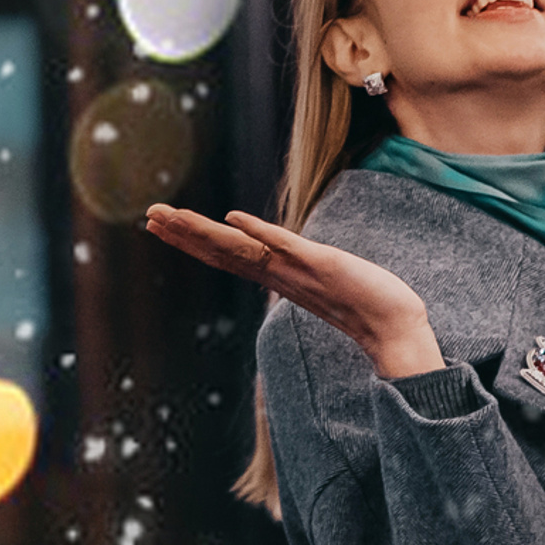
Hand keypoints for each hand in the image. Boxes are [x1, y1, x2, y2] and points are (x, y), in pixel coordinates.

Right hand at [144, 204, 441, 379]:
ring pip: (241, 249)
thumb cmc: (367, 305)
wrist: (396, 328)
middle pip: (222, 251)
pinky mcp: (322, 264)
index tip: (162, 224)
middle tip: (149, 215)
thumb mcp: (324, 280)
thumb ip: (302, 269)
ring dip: (205, 232)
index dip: (193, 240)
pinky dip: (258, 232)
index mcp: (278, 277)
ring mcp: (297, 271)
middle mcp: (280, 276)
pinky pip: (284, 246)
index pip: (227, 255)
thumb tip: (290, 261)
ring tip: (172, 216)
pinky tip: (233, 218)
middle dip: (184, 233)